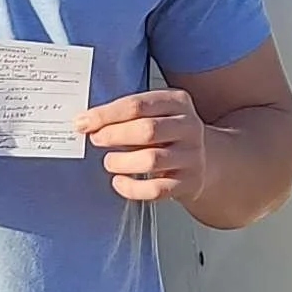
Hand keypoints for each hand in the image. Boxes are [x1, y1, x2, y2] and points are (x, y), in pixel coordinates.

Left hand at [79, 85, 208, 207]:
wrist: (207, 159)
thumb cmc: (169, 133)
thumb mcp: (156, 112)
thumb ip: (126, 113)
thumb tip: (86, 121)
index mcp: (177, 102)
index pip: (137, 105)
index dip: (106, 115)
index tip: (84, 122)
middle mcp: (189, 127)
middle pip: (147, 130)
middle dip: (114, 135)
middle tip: (97, 139)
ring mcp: (191, 156)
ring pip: (151, 160)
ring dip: (121, 162)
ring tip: (110, 161)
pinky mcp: (189, 182)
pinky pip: (156, 189)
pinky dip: (132, 188)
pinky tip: (120, 182)